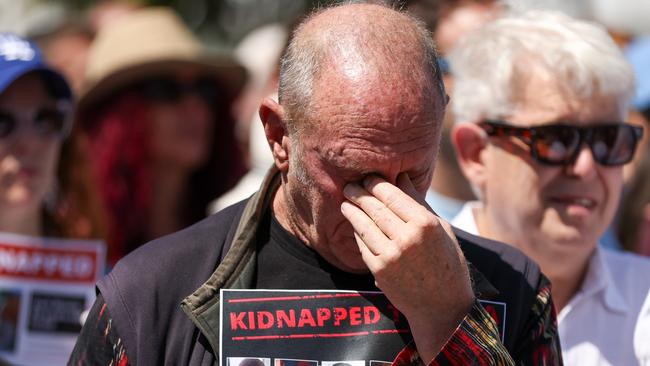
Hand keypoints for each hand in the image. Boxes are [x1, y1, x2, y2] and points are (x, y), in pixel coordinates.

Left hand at [340, 173, 473, 361]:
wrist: (443, 306)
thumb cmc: (447, 262)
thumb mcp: (441, 228)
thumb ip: (418, 202)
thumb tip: (401, 176)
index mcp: (425, 223)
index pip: (392, 195)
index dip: (375, 184)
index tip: (368, 178)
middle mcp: (407, 237)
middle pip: (375, 208)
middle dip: (359, 194)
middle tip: (350, 186)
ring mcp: (391, 255)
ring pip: (364, 225)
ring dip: (352, 211)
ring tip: (346, 202)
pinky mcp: (379, 270)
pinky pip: (363, 245)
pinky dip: (357, 232)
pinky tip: (355, 225)